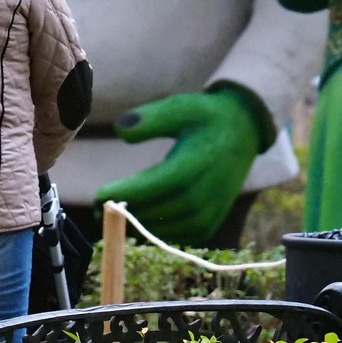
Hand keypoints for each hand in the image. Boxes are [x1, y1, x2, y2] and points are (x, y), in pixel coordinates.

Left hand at [94, 88, 264, 245]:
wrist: (243, 133)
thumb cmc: (204, 118)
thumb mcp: (180, 107)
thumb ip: (150, 118)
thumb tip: (120, 129)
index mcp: (198, 162)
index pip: (159, 184)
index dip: (128, 193)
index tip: (99, 196)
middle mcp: (208, 192)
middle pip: (160, 210)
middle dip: (126, 212)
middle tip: (99, 208)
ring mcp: (211, 212)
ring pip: (167, 227)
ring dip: (138, 223)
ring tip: (113, 213)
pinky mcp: (210, 224)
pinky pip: (176, 235)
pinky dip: (155, 230)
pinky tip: (139, 217)